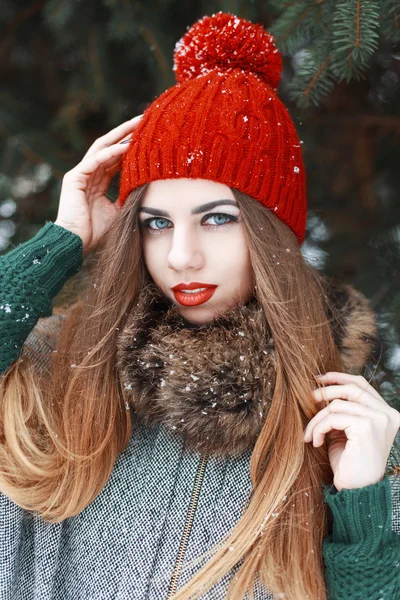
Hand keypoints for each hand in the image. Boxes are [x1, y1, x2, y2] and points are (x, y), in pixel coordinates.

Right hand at [55, 114, 142, 254]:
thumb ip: (128, 199)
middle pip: (110, 146)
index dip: (131, 147)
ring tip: (138, 124)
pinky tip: (127, 146)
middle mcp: (88, 173)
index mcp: (97, 181)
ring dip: (121, 136)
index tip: (150, 137)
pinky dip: (112, 152)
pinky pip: (96, 160)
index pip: (116, 158)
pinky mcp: (75, 177)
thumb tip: (148, 192)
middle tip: (146, 120)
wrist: (75, 243)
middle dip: (127, 133)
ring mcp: (80, 173)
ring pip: (103, 147)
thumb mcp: (119, 212)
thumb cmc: (95, 233)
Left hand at [304, 372, 399, 490]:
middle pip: (350, 389)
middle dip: (325, 391)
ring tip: (310, 434)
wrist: (357, 491)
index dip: (339, 377)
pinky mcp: (366, 427)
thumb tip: (320, 390)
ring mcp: (379, 420)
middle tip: (309, 398)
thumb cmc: (349, 463)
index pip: (362, 385)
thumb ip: (341, 411)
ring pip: (337, 405)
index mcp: (386, 413)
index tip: (319, 378)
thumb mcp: (345, 431)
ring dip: (317, 419)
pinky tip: (316, 442)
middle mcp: (387, 414)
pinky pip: (333, 418)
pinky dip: (319, 428)